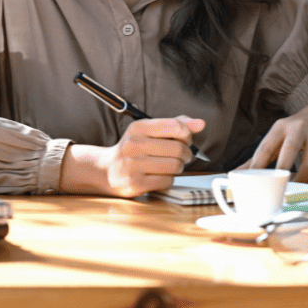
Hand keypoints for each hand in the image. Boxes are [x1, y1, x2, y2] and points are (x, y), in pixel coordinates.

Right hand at [61, 116, 204, 197]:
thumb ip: (174, 125)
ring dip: (179, 167)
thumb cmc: (134, 149)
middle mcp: (134, 144)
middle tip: (182, 156)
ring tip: (171, 165)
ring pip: (175, 166)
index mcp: (138, 127)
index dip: (187, 134)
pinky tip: (160, 175)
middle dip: (186, 153)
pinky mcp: (136, 183)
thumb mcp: (149, 132)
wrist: (108, 170)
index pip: (175, 126)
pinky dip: (169, 179)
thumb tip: (200, 124)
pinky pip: (167, 181)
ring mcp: (133, 165)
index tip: (186, 139)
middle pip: (178, 148)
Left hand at [240, 101, 307, 184]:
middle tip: (277, 191)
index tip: (251, 183)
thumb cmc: (297, 130)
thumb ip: (261, 155)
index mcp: (280, 126)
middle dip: (283, 173)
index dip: (257, 166)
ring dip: (303, 182)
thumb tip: (237, 174)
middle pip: (289, 152)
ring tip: (296, 192)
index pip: (265, 147)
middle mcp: (299, 127)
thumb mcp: (278, 136)